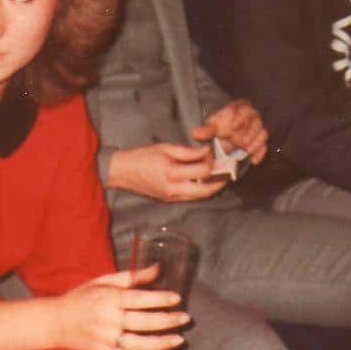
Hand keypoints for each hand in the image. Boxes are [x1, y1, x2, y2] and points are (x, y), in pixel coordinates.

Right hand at [54, 269, 188, 349]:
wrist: (55, 322)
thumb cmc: (83, 297)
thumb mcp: (104, 281)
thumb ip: (132, 277)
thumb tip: (158, 268)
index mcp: (108, 298)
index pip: (139, 299)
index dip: (160, 299)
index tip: (177, 298)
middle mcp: (107, 320)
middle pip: (143, 322)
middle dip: (168, 321)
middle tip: (185, 319)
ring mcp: (104, 339)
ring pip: (139, 344)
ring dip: (161, 343)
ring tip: (179, 339)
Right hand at [107, 142, 226, 202]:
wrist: (122, 172)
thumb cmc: (142, 156)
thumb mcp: (165, 148)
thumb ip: (188, 152)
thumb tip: (206, 152)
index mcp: (173, 172)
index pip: (203, 171)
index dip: (212, 162)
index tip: (215, 154)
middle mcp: (175, 189)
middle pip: (206, 190)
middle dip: (220, 182)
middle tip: (228, 172)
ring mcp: (172, 197)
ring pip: (200, 197)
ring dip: (213, 188)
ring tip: (220, 177)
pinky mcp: (170, 201)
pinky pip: (191, 198)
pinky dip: (201, 190)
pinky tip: (205, 182)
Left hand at [191, 100, 268, 163]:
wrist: (229, 133)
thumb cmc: (221, 126)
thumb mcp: (212, 126)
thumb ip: (206, 130)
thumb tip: (195, 134)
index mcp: (239, 109)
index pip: (242, 110)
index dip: (238, 118)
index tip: (232, 127)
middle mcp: (251, 118)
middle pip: (255, 121)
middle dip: (250, 131)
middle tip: (242, 141)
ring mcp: (257, 129)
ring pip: (262, 132)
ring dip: (256, 142)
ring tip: (248, 150)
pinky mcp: (260, 141)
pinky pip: (264, 146)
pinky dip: (260, 153)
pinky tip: (254, 160)